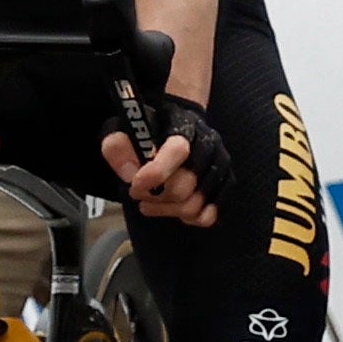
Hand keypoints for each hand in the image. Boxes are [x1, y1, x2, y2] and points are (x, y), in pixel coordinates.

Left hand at [102, 101, 229, 224]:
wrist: (180, 123)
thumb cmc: (150, 128)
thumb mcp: (124, 127)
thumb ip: (118, 146)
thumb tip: (130, 174)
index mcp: (183, 127)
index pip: (177, 150)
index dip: (156, 173)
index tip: (135, 186)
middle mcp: (207, 147)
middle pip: (183, 188)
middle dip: (154, 197)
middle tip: (138, 193)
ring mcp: (219, 167)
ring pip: (194, 206)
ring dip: (167, 210)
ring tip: (149, 203)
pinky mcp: (223, 185)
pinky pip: (209, 215)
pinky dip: (189, 218)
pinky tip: (174, 209)